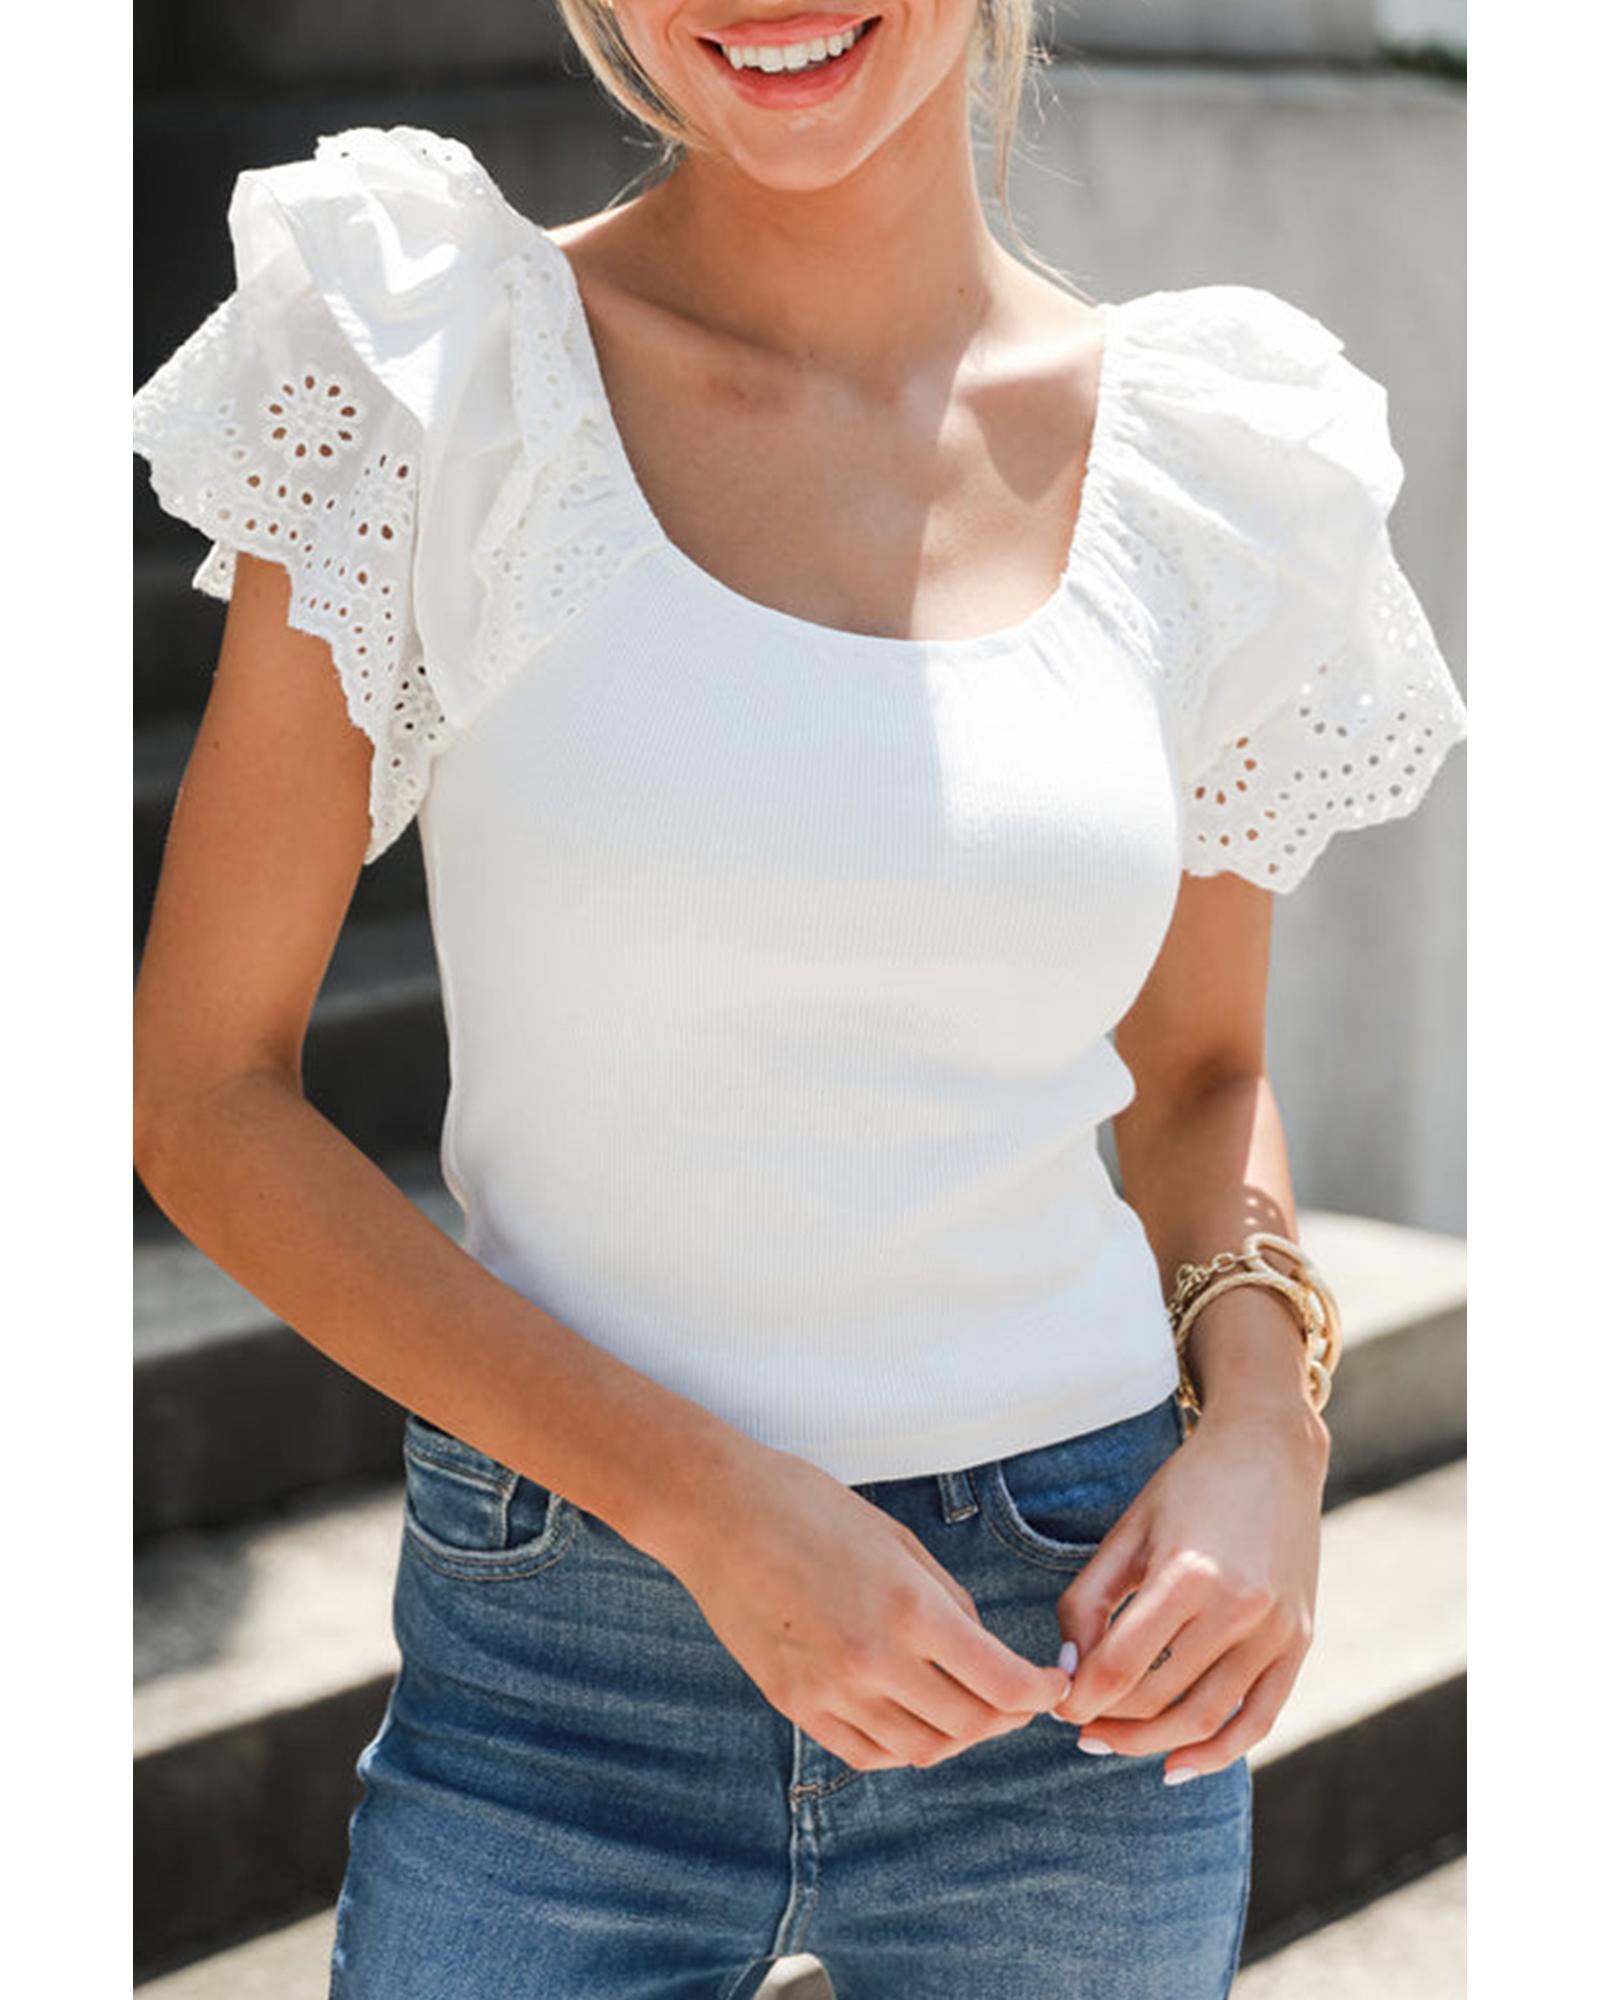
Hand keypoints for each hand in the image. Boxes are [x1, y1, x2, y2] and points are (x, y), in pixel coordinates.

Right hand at [660, 1440, 1070, 1771]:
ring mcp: (831, 1690)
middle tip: (1017, 1698)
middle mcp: (874, 1660)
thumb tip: (983, 1652)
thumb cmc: (810, 1508)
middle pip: (968, 1725)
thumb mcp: (897, 1540)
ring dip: (957, 1736)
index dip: (1040, 1692)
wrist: (718, 1513)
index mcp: (909, 1608)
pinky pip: (867, 1753)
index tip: (1052, 1684)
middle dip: (1006, 1716)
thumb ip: (947, 1601)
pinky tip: (912, 1717)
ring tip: (968, 1709)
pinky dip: (903, 1746)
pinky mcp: (796, 1705)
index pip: (1001, 1683)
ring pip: (920, 1750)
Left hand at [1051, 1397, 1328, 1781]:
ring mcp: (1277, 1631)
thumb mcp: (1127, 1533)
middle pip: (1161, 1700)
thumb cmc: (1187, 1488)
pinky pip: (1258, 1718)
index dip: (1081, 1697)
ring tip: (1112, 1741)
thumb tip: (1069, 1670)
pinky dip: (1216, 1751)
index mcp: (1189, 1574)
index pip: (1122, 1666)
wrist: (1270, 1452)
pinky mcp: (1299, 1642)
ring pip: (1206, 1718)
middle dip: (1110, 1723)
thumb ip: (1088, 1600)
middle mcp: (1240, 1609)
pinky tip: (1175, 1764)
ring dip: (1151, 1743)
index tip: (1057, 1704)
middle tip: (1078, 1727)